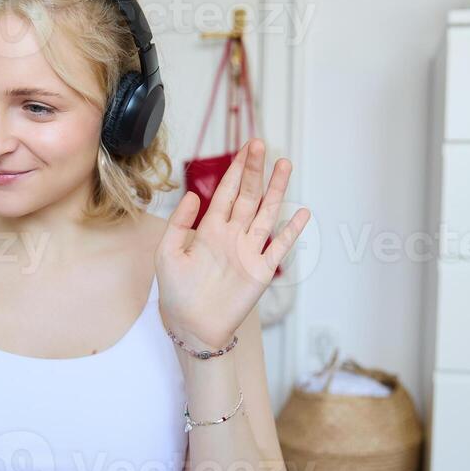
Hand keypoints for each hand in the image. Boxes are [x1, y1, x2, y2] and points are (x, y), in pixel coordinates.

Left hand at [157, 139, 309, 349]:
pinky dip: (291, 231)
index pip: (226, 192)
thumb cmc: (176, 292)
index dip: (235, 169)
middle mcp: (232, 235)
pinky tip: (301, 212)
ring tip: (284, 165)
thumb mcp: (168, 254)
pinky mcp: (261, 271)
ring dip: (276, 190)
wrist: (191, 326)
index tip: (245, 148)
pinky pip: (279, 247)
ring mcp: (249, 251)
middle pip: (248, 195)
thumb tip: (194, 195)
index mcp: (210, 229)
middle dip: (254, 170)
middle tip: (261, 145)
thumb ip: (178, 223)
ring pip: (267, 213)